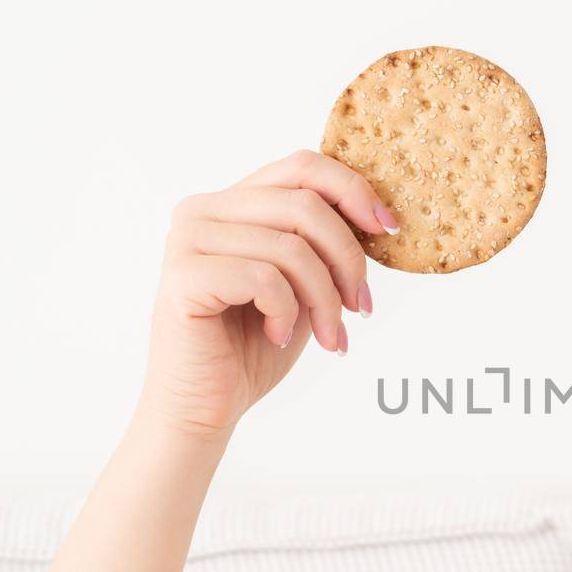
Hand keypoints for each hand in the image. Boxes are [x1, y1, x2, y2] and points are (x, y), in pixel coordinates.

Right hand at [135, 149, 398, 438]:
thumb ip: (323, 242)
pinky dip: (286, 313)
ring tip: (328, 335)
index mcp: (234, 202)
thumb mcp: (304, 283)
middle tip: (361, 308)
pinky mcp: (182, 276)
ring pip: (290, 247)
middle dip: (348, 260)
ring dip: (324, 299)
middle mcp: (204, 210)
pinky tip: (276, 336)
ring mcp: (188, 239)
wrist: (206, 405)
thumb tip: (377, 214)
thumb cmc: (254, 345)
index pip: (303, 167)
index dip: (353, 191)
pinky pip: (263, 279)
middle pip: (305, 206)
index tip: (389, 230)